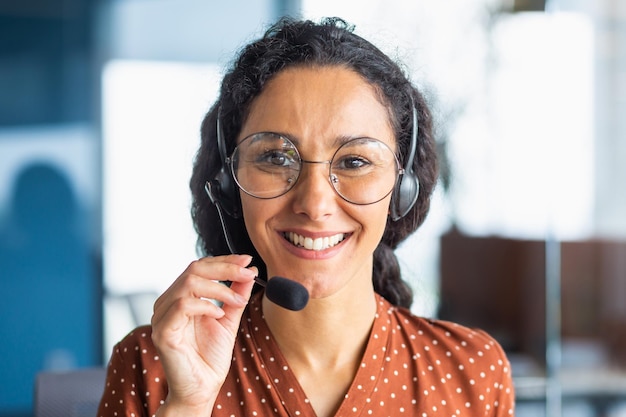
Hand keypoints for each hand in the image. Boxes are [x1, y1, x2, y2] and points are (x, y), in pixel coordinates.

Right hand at [151, 254, 256, 414]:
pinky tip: (220, 314)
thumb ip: (236, 294)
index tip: (247, 261)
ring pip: (188, 283)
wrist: (202, 388)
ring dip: (219, 288)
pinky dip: (206, 305)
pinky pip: (182, 306)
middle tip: (247, 273)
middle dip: (225, 268)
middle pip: (194, 269)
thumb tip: (249, 271)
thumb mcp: (229, 318)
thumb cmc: (210, 357)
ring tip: (237, 301)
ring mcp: (162, 316)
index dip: (224, 261)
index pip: (199, 267)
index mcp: (180, 297)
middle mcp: (167, 303)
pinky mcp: (162, 332)